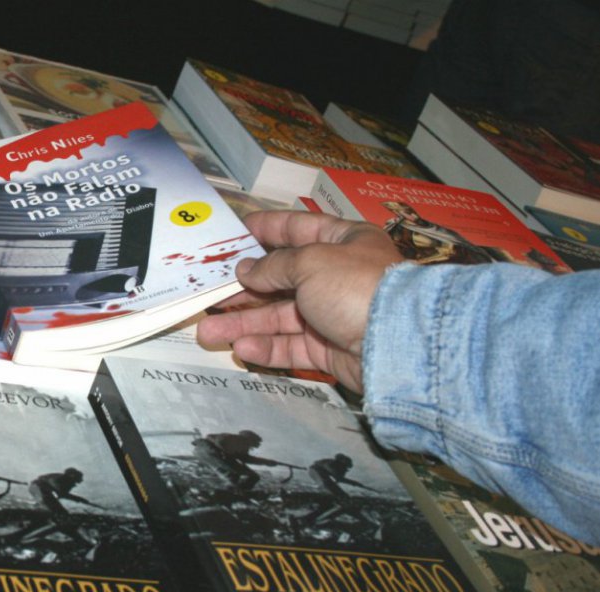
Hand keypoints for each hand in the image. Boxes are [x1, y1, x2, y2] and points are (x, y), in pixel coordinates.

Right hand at [196, 210, 402, 392]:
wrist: (397, 343)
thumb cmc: (355, 286)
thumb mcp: (311, 262)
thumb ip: (274, 266)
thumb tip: (247, 270)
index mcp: (343, 241)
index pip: (298, 229)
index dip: (266, 230)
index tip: (233, 234)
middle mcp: (337, 275)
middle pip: (281, 279)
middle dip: (243, 289)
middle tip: (209, 295)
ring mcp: (333, 314)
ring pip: (280, 317)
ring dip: (244, 324)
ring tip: (207, 333)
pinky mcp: (330, 348)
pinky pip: (292, 345)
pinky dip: (266, 347)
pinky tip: (241, 348)